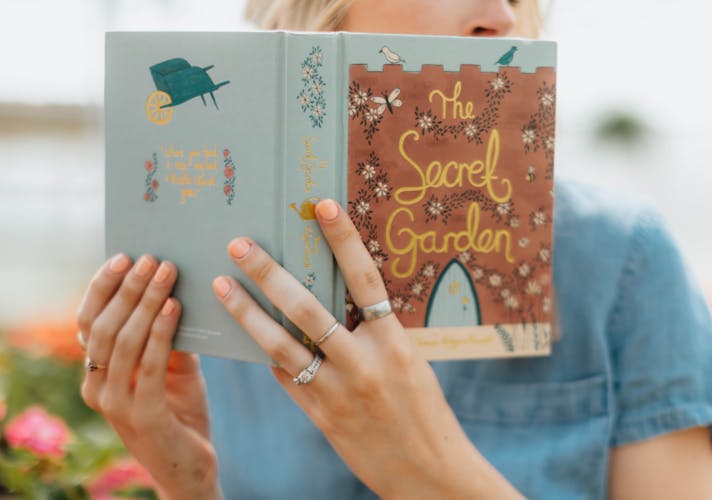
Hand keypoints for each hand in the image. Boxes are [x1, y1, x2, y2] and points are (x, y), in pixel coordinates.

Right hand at [77, 255, 220, 499]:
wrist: (190, 467)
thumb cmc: (180, 411)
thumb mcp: (174, 367)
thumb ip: (169, 335)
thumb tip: (177, 286)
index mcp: (97, 372)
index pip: (88, 321)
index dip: (102, 287)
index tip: (122, 256)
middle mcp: (97, 387)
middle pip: (103, 326)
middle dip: (128, 287)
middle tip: (152, 258)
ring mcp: (116, 405)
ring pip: (123, 342)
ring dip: (146, 302)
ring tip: (167, 273)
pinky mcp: (144, 417)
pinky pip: (149, 366)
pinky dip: (162, 333)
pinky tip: (176, 308)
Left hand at [212, 199, 521, 498]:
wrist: (428, 473)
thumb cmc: (426, 412)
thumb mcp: (411, 363)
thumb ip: (376, 333)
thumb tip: (336, 301)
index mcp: (395, 343)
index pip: (366, 279)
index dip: (343, 239)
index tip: (322, 205)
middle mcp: (364, 363)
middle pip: (307, 307)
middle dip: (269, 272)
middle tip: (240, 244)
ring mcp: (337, 392)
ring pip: (281, 344)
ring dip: (248, 312)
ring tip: (221, 285)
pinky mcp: (320, 415)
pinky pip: (286, 377)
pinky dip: (269, 353)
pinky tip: (251, 334)